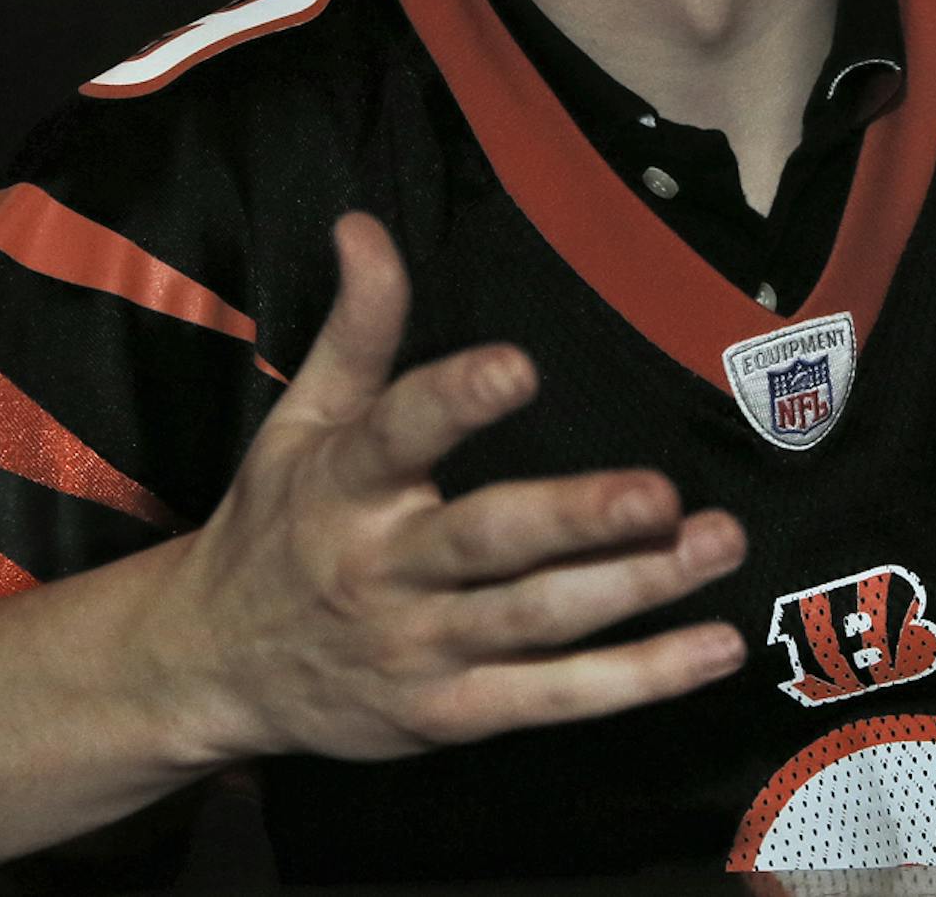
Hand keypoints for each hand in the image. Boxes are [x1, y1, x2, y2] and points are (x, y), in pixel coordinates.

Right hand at [146, 212, 747, 764]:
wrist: (216, 667)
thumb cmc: (277, 523)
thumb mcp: (300, 419)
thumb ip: (354, 326)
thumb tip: (364, 223)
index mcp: (344, 484)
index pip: (399, 432)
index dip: (455, 399)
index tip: (518, 366)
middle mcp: (383, 566)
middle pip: (487, 542)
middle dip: (576, 519)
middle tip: (659, 494)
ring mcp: (421, 647)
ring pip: (537, 620)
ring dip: (635, 588)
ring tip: (718, 543)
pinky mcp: (453, 712)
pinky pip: (553, 698)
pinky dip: (636, 680)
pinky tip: (712, 649)